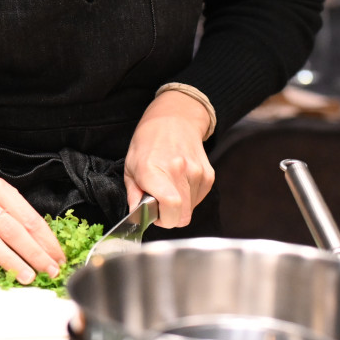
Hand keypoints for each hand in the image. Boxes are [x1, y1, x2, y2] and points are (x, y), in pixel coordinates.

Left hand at [125, 88, 215, 227]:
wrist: (174, 120)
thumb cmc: (148, 142)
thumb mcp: (130, 166)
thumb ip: (133, 194)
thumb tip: (137, 216)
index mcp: (154, 169)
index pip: (171, 207)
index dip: (163, 219)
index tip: (154, 214)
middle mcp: (179, 170)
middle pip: (182, 216)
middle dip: (169, 217)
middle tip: (159, 204)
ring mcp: (197, 173)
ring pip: (190, 210)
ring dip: (179, 205)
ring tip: (169, 186)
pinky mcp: (209, 175)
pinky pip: (198, 200)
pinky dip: (188, 197)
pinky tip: (179, 181)